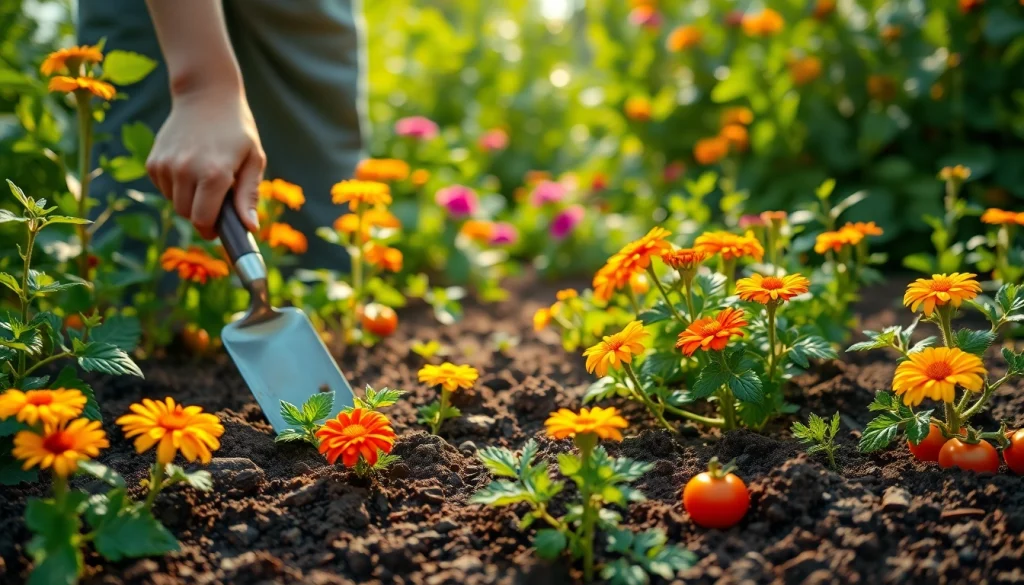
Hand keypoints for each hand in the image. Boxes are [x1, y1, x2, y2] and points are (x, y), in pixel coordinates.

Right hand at [146, 86, 265, 238]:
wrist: (206, 94)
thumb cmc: (237, 129)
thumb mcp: (254, 159)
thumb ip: (249, 195)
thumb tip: (249, 227)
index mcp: (214, 174)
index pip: (202, 220)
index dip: (211, 230)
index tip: (218, 230)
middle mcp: (185, 170)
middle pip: (187, 214)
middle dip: (201, 215)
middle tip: (216, 201)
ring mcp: (166, 165)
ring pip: (174, 202)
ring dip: (189, 199)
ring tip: (204, 178)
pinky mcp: (153, 161)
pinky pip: (164, 188)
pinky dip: (176, 187)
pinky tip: (189, 168)